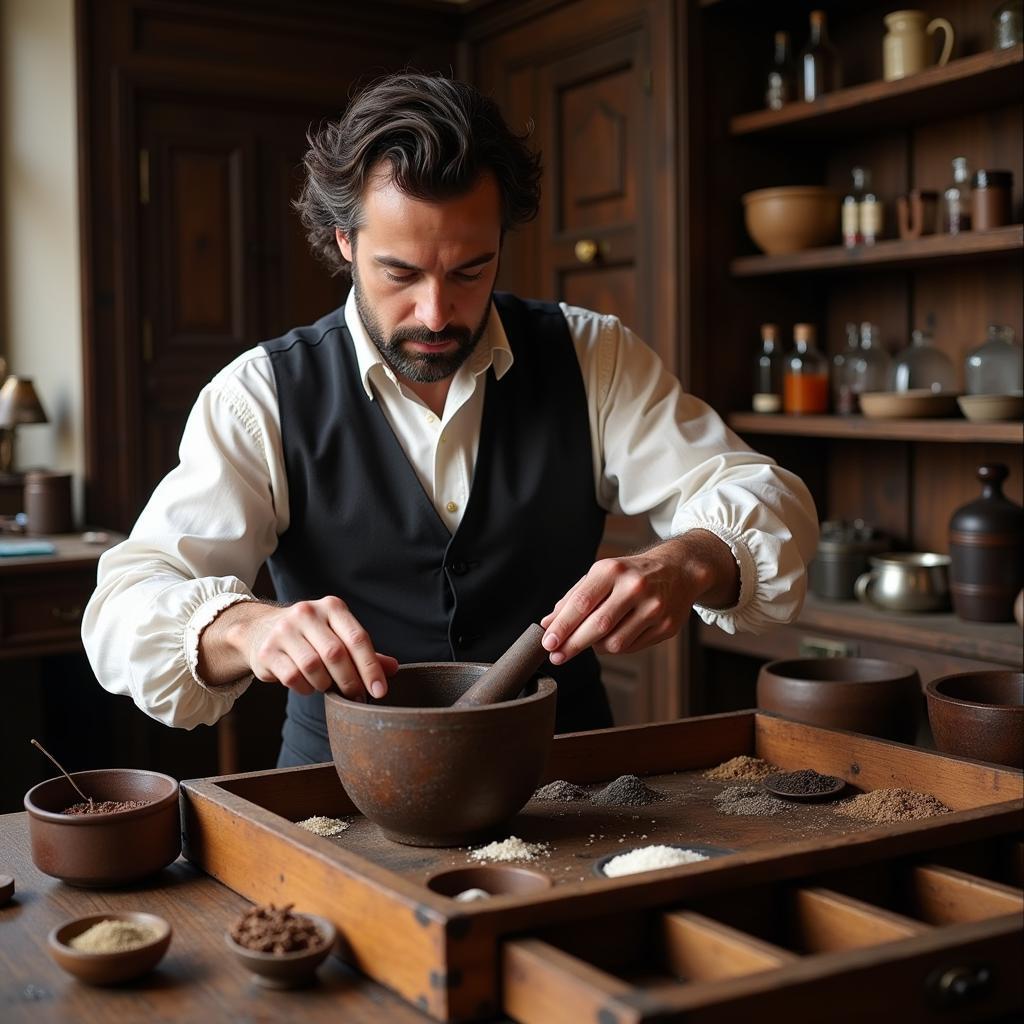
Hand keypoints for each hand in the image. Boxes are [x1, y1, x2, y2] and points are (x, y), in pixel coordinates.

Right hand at [200, 597, 397, 699]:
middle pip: (336, 654)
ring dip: (325, 684)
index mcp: (332, 607)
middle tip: (356, 697)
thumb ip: (363, 652)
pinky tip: (307, 685)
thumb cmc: (309, 636)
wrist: (259, 630)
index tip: (380, 691)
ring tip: (327, 686)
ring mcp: (284, 630)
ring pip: (314, 667)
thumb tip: (393, 669)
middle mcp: (307, 613)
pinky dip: (305, 688)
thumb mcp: (337, 635)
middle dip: (350, 681)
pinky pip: (293, 677)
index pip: (357, 638)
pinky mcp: (267, 650)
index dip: (371, 667)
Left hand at [539, 530, 738, 664]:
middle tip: (557, 656)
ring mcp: (654, 608)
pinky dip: (616, 647)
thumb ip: (573, 598)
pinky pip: (631, 647)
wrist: (679, 570)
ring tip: (591, 640)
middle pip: (598, 625)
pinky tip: (615, 636)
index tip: (547, 643)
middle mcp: (635, 587)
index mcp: (613, 570)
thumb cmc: (631, 574)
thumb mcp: (601, 575)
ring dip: (596, 647)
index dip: (562, 626)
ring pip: (614, 643)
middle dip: (573, 645)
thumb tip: (548, 623)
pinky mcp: (666, 625)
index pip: (582, 602)